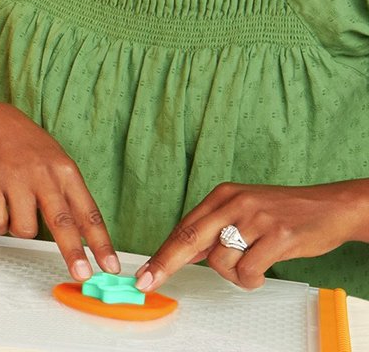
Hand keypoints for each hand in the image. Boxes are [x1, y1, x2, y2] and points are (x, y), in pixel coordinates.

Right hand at [0, 100, 120, 280]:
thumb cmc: (28, 148)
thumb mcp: (57, 163)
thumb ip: (70, 196)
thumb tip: (86, 237)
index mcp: (66, 171)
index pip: (89, 213)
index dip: (101, 244)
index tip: (111, 267)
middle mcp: (43, 174)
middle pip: (62, 222)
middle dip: (73, 253)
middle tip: (82, 276)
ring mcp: (15, 178)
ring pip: (24, 229)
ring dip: (20, 228)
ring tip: (15, 207)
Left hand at [135, 180, 368, 291]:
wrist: (331, 207)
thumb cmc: (283, 212)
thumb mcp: (243, 210)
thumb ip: (214, 230)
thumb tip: (182, 254)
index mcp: (222, 195)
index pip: (184, 228)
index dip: (162, 253)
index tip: (145, 272)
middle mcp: (234, 203)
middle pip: (189, 238)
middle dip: (165, 264)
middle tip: (148, 282)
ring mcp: (255, 218)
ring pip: (220, 260)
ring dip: (233, 274)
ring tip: (253, 265)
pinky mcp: (277, 236)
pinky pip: (248, 270)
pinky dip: (251, 279)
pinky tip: (263, 271)